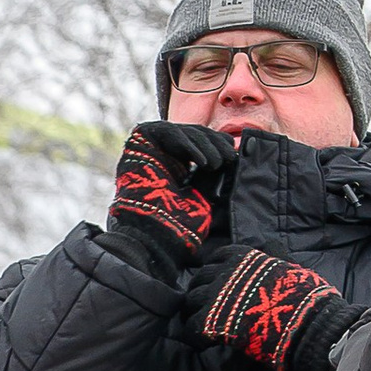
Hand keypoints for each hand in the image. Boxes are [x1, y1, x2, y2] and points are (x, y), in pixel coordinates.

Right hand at [107, 119, 238, 270]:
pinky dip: (188, 145)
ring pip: (183, 132)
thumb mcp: (203, 191)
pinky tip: (203, 162)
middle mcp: (159, 153)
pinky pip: (168, 132)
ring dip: (205, 145)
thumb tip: (231, 149)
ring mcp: (147, 146)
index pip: (198, 142)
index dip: (217, 144)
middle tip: (228, 158)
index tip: (232, 157)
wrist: (153, 238)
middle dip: (213, 143)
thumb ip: (211, 170)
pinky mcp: (138, 140)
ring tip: (216, 164)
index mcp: (173, 163)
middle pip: (192, 134)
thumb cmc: (178, 223)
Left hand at [187, 242, 352, 370]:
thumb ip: (276, 255)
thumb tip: (270, 245)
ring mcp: (216, 296)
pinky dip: (194, 335)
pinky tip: (204, 342)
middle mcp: (226, 272)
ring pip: (190, 301)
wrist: (305, 322)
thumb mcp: (291, 266)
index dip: (214, 269)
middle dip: (200, 291)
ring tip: (202, 325)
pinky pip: (190, 327)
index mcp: (243, 258)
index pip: (217, 256)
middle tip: (205, 306)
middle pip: (199, 278)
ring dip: (194, 312)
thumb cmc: (303, 295)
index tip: (215, 281)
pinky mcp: (211, 321)